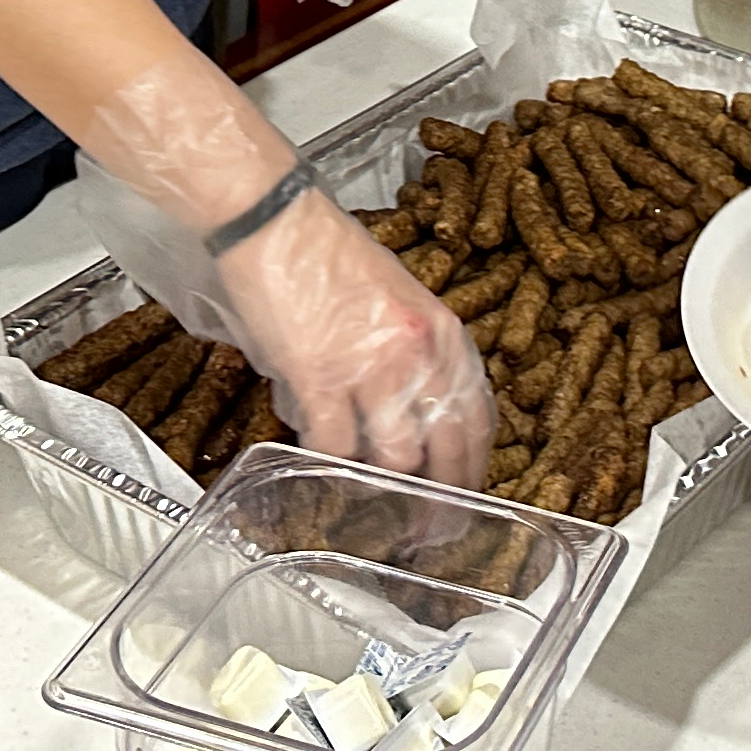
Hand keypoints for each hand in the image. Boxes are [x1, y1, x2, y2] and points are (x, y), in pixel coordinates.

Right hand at [221, 187, 495, 485]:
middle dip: (439, 501)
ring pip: (395, 457)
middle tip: (426, 531)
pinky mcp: (321, 375)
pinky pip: (334, 445)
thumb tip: (407, 409)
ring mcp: (372, 366)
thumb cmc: (326, 249)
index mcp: (441, 330)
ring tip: (368, 507)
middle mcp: (418, 352)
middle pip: (445, 449)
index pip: (476, 417)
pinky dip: (327, 466)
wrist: (274, 218)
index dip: (472, 468)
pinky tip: (319, 471)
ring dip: (381, 489)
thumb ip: (412, 349)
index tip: (464, 497)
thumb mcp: (396, 294)